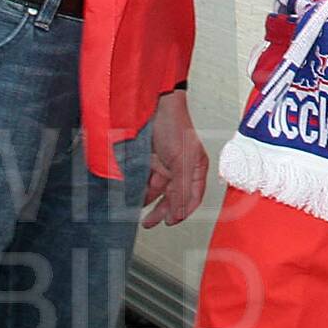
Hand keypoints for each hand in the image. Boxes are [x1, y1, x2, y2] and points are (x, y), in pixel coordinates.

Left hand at [142, 90, 207, 227]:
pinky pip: (144, 180)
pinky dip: (138, 188)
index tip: (170, 222)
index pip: (192, 198)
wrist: (153, 105)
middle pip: (173, 197)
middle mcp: (181, 168)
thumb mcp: (182, 161)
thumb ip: (183, 188)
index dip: (182, 212)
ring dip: (147, 200)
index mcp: (195, 168)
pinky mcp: (149, 160)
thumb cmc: (174, 124)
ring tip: (136, 210)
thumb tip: (181, 212)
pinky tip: (132, 194)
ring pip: (157, 190)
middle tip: (149, 223)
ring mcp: (164, 164)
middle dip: (161, 211)